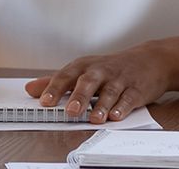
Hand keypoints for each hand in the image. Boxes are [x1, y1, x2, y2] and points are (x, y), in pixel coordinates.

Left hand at [29, 44, 170, 124]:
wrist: (148, 60)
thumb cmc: (110, 68)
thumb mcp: (83, 70)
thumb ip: (57, 81)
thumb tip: (30, 89)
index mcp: (84, 67)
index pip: (66, 76)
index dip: (54, 88)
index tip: (44, 102)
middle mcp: (100, 72)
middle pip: (87, 82)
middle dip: (78, 97)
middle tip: (70, 111)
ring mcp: (119, 80)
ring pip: (109, 92)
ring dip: (102, 106)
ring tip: (94, 119)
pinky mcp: (136, 90)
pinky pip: (129, 99)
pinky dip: (123, 107)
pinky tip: (116, 116)